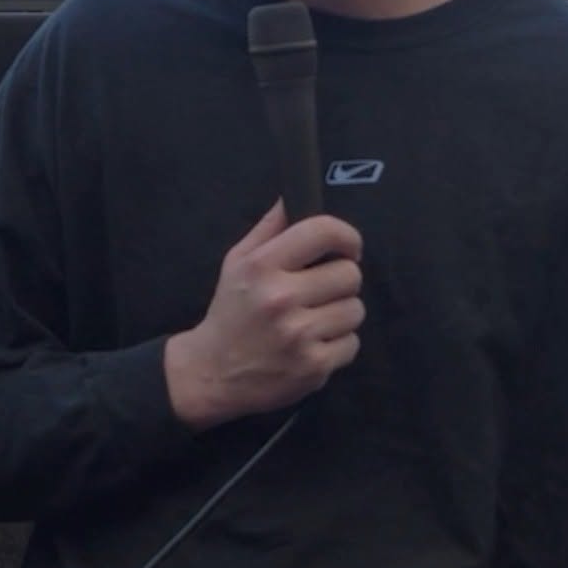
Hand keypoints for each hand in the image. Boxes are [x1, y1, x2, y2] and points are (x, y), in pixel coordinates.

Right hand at [164, 197, 364, 429]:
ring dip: (341, 314)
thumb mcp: (237, 262)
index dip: (346, 237)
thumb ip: (270, 228)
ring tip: (315, 320)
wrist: (212, 372)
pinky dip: (338, 345)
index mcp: (261, 266)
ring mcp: (298, 335)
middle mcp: (280, 298)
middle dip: (341, 281)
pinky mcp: (312, 366)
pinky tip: (313, 345)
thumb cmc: (231, 311)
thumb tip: (295, 195)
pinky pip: (352, 343)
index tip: (347, 248)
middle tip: (322, 291)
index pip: (323, 231)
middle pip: (349, 274)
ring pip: (355, 310)